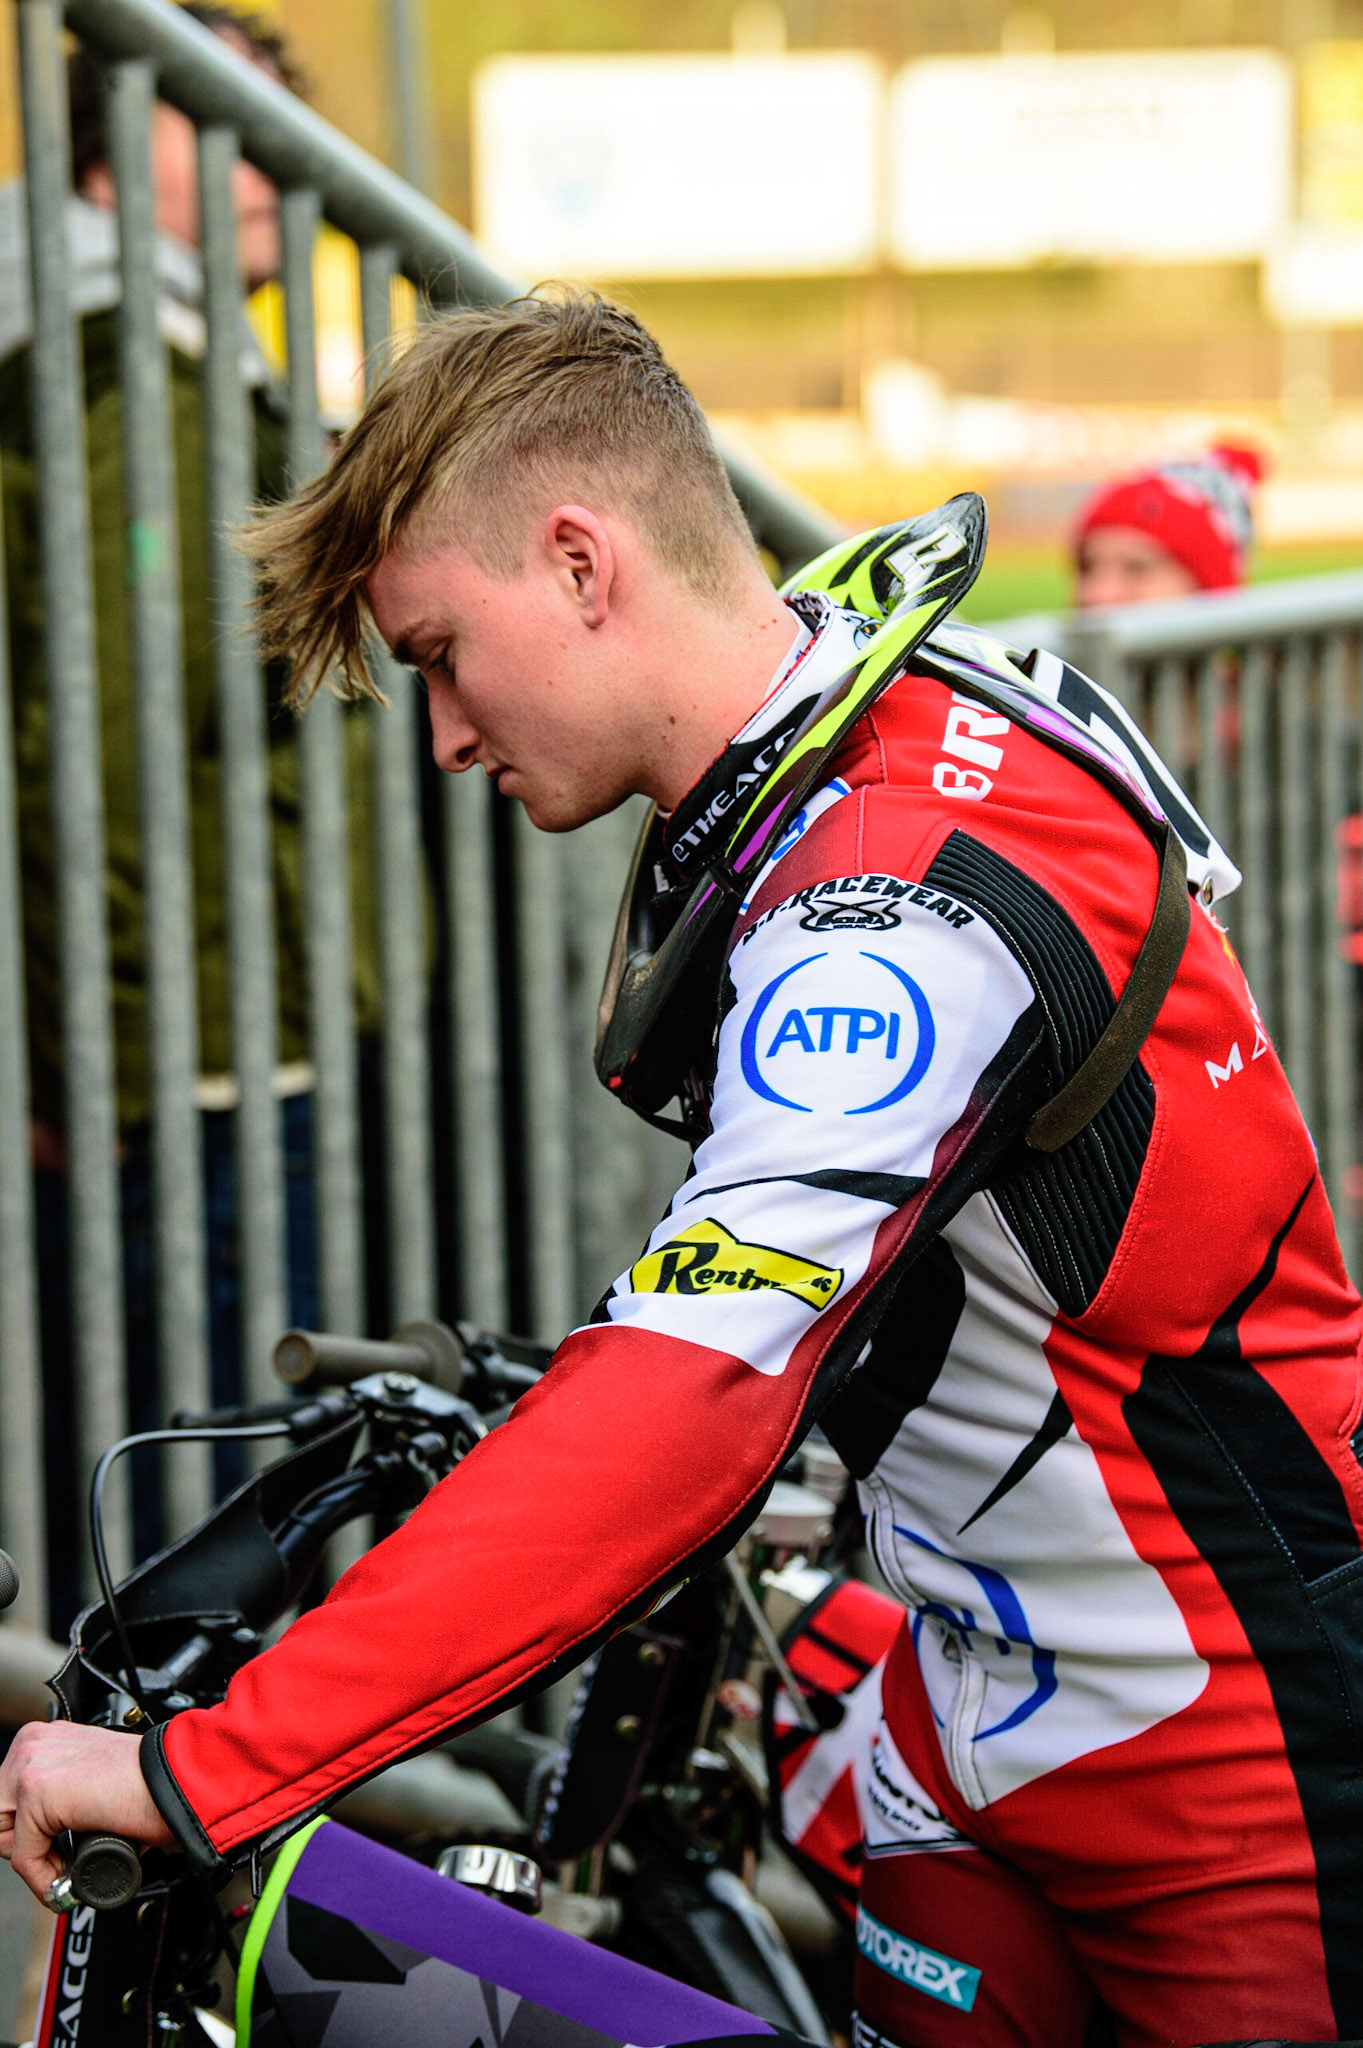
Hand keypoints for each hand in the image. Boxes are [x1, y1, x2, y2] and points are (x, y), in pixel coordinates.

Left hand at [0, 1721, 174, 1902]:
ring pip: (4, 1835)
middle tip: (62, 1860)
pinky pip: (22, 1855)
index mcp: (49, 1737)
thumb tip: (52, 1839)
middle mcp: (36, 1742)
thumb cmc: (155, 1785)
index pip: (7, 1801)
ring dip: (35, 1859)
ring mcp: (34, 1762)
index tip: (55, 1852)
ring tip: (69, 1863)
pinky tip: (71, 1874)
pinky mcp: (38, 1789)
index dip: (29, 1836)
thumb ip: (67, 1798)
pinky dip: (43, 1877)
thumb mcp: (95, 1780)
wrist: (182, 1780)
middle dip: (27, 1847)